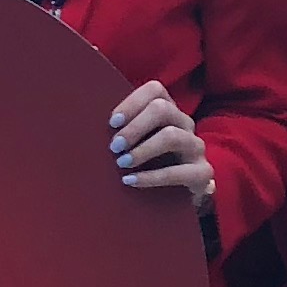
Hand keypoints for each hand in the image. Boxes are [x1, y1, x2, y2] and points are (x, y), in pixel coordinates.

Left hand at [109, 80, 213, 207]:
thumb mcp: (134, 143)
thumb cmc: (148, 163)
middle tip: (114, 146)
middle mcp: (184, 124)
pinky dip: (152, 177)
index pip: (155, 90)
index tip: (112, 123)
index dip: (132, 103)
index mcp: (168, 111)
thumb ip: (120, 129)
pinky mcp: (203, 173)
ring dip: (142, 150)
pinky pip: (180, 172)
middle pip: (162, 109)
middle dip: (134, 127)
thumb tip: (83, 117)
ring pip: (172, 136)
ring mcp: (196, 147)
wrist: (178, 196)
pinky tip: (131, 181)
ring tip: (122, 164)